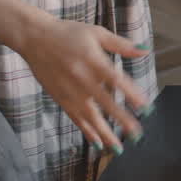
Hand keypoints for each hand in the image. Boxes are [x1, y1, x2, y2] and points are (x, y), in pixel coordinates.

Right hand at [16, 18, 149, 151]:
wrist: (34, 38)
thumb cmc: (68, 33)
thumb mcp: (96, 33)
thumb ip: (121, 44)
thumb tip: (145, 49)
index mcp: (92, 60)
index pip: (116, 79)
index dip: (131, 94)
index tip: (146, 107)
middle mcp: (81, 77)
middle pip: (104, 102)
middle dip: (121, 119)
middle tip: (136, 134)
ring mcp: (69, 90)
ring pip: (88, 115)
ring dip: (104, 132)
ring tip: (118, 147)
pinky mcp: (59, 97)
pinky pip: (74, 117)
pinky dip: (86, 131)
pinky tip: (98, 142)